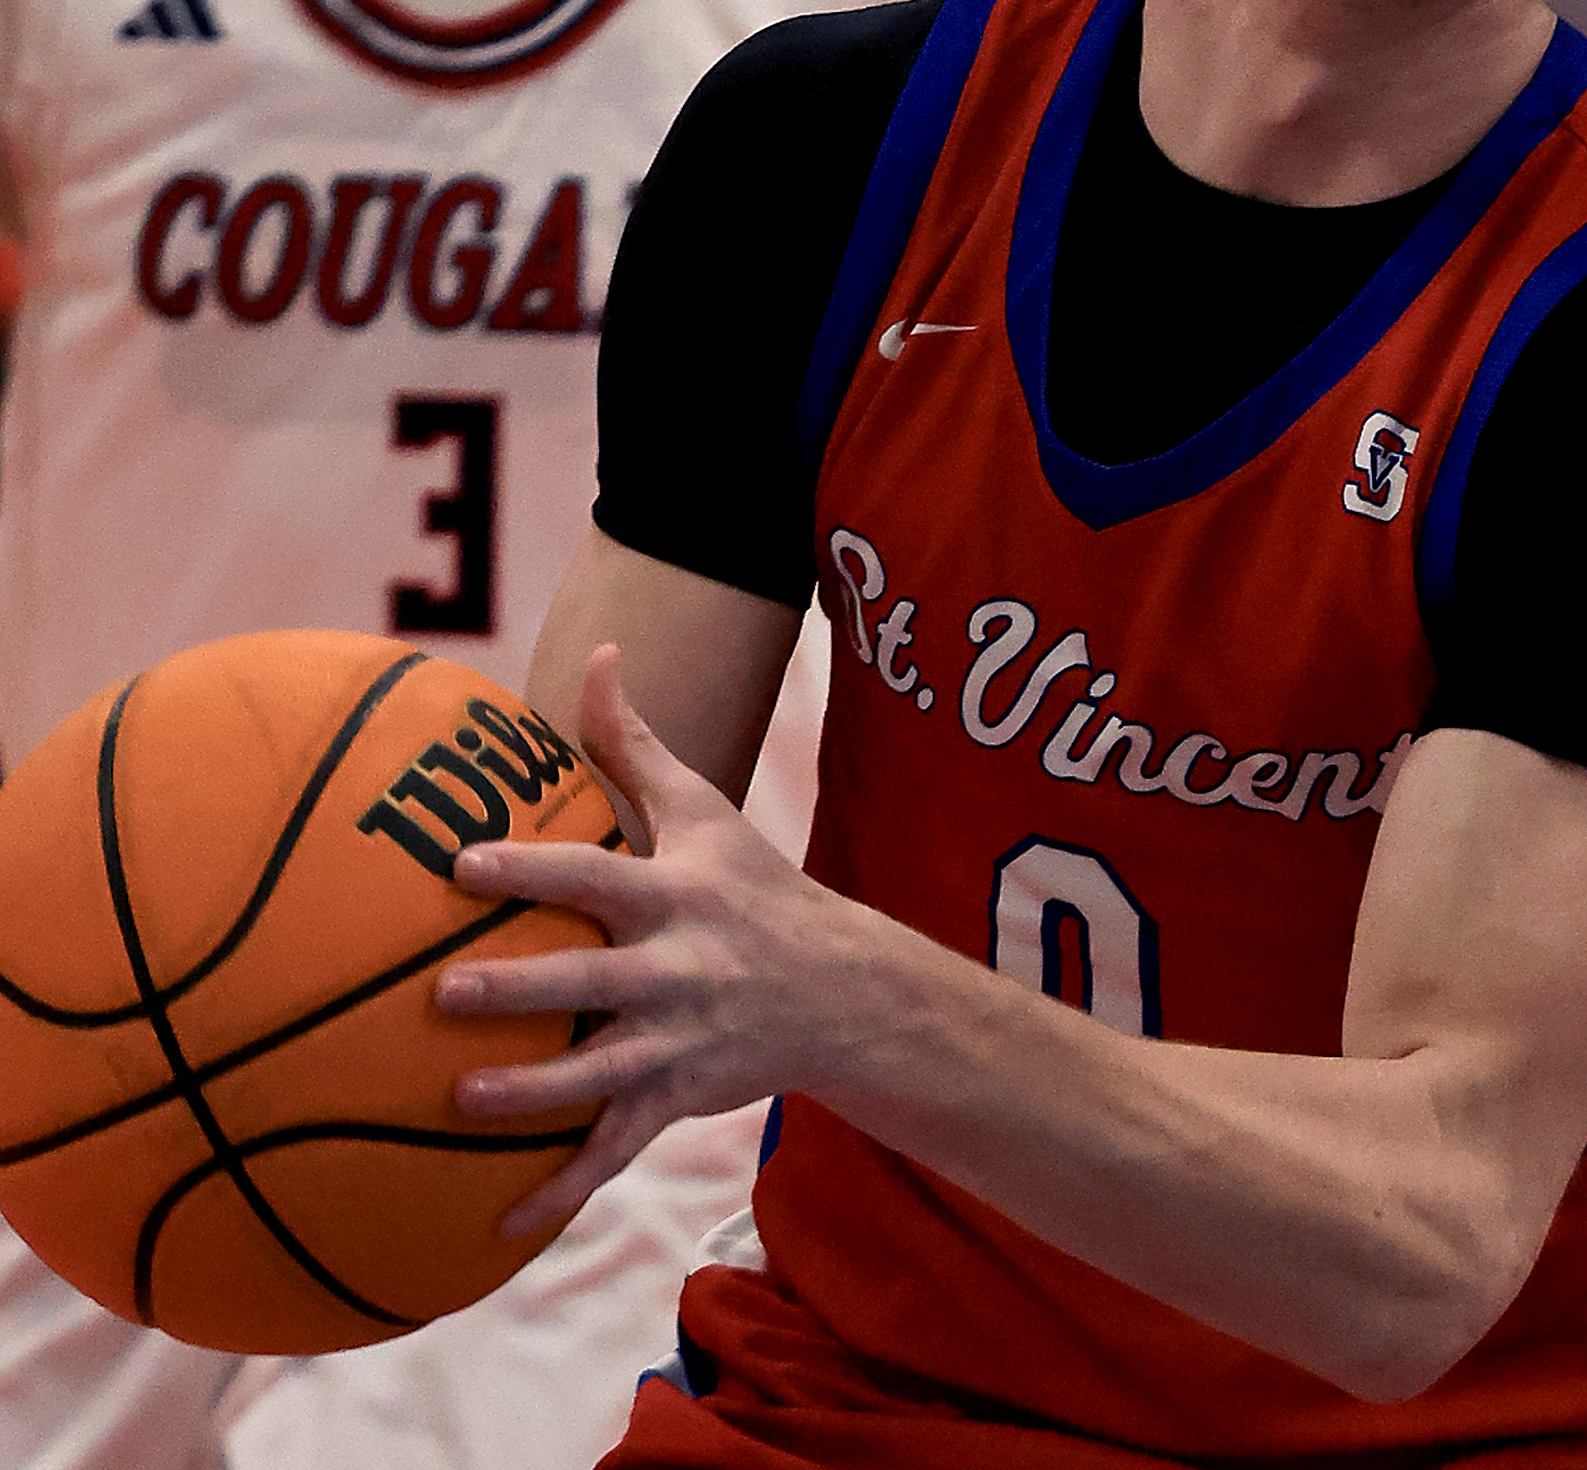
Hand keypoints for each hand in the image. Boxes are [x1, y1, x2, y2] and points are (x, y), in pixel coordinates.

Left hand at [438, 644, 894, 1236]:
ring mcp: (679, 1042)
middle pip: (593, 981)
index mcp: (676, 898)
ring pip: (600, 1075)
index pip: (598, 876)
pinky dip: (562, 1191)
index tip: (462, 863)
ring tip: (463, 1100)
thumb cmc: (755, 888)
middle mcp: (678, 971)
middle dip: (525, 988)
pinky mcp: (679, 1099)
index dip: (534, 868)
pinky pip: (614, 1150)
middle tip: (449, 993)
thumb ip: (636, 743)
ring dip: (534, 1094)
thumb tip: (596, 652)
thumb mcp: (706, 813)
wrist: (846, 993)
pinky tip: (496, 1225)